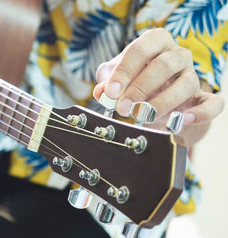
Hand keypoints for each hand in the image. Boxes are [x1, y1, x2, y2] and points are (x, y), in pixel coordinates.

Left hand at [93, 28, 224, 145]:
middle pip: (163, 66)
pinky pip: (212, 103)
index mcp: (155, 42)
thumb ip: (106, 82)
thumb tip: (101, 92)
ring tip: (142, 116)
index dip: (124, 71)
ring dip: (161, 103)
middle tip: (123, 108)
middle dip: (140, 89)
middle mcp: (177, 55)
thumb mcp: (115, 79)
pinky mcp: (202, 97)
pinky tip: (183, 119)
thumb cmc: (132, 82)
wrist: (153, 100)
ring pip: (186, 84)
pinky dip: (200, 113)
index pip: (141, 49)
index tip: (111, 91)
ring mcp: (193, 75)